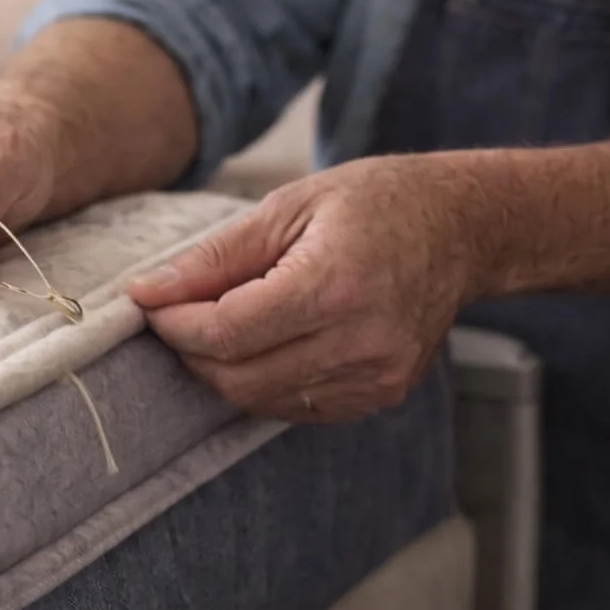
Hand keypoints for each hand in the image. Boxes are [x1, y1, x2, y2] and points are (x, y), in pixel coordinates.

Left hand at [127, 155, 483, 421]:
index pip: (228, 331)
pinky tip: (270, 340)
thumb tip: (146, 292)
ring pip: (262, 399)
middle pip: (238, 376)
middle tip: (179, 312)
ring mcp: (377, 376)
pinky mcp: (382, 394)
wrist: (462, 229)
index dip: (176, 323)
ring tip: (226, 320)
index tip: (152, 302)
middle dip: (192, 350)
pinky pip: (296, 406)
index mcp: (335, 283)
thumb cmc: (375, 203)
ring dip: (224, 368)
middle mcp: (361, 340)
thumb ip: (213, 257)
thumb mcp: (287, 207)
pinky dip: (265, 380)